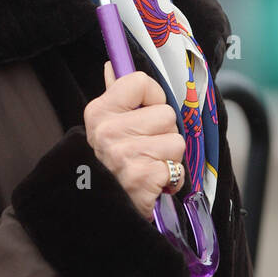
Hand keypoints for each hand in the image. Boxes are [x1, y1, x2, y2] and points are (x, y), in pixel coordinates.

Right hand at [82, 61, 185, 221]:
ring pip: (176, 141)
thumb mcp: (105, 127)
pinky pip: (178, 167)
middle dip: (164, 134)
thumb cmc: (112, 164)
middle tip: (145, 150)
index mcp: (99, 112)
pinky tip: (155, 183)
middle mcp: (108, 132)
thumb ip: (115, 94)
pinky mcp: (143, 178)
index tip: (143, 115)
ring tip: (150, 166)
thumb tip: (113, 64)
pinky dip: (172, 179)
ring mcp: (124, 155)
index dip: (152, 99)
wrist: (106, 211)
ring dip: (169, 158)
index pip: (141, 82)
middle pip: (166, 114)